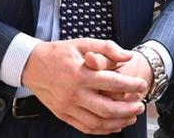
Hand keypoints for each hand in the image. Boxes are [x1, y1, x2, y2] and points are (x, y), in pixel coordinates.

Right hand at [21, 38, 147, 134]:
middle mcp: (74, 93)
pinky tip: (113, 125)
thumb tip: (128, 57)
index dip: (132, 86)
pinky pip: (85, 128)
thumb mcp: (83, 43)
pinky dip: (102, 130)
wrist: (31, 65)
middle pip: (108, 109)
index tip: (142, 85)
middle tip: (141, 106)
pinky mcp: (63, 115)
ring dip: (118, 123)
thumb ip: (107, 48)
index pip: (113, 83)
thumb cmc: (59, 53)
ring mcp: (68, 107)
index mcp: (81, 74)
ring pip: (98, 123)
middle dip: (129, 110)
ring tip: (131, 117)